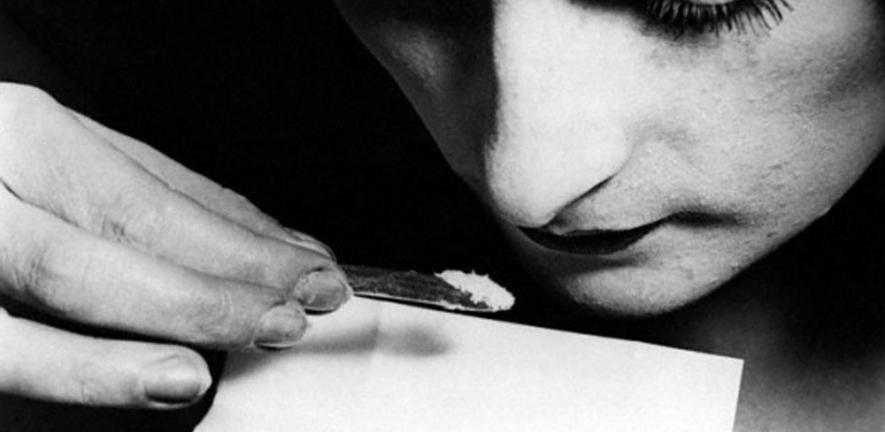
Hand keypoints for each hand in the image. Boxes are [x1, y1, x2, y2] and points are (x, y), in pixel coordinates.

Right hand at [0, 83, 350, 408]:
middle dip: (235, 263)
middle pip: (130, 219)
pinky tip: (171, 376)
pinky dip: (91, 365)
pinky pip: (6, 347)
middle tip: (312, 296)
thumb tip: (262, 237)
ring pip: (76, 271)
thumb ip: (146, 204)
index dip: (246, 229)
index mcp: (26, 134)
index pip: (158, 185)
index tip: (313, 261)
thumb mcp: (56, 183)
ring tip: (266, 327)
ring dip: (187, 305)